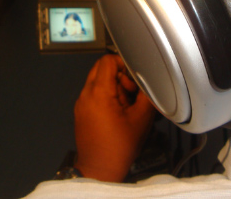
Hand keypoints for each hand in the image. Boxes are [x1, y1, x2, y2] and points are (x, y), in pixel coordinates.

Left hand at [74, 54, 155, 181]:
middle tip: (131, 91)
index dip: (123, 64)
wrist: (100, 169)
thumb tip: (149, 80)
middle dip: (119, 75)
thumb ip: (147, 94)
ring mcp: (81, 103)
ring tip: (125, 104)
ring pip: (97, 80)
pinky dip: (106, 95)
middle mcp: (86, 94)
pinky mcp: (81, 111)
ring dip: (113, 85)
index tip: (133, 78)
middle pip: (101, 68)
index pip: (107, 60)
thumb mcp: (141, 119)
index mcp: (98, 93)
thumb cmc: (118, 148)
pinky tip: (117, 111)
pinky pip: (93, 93)